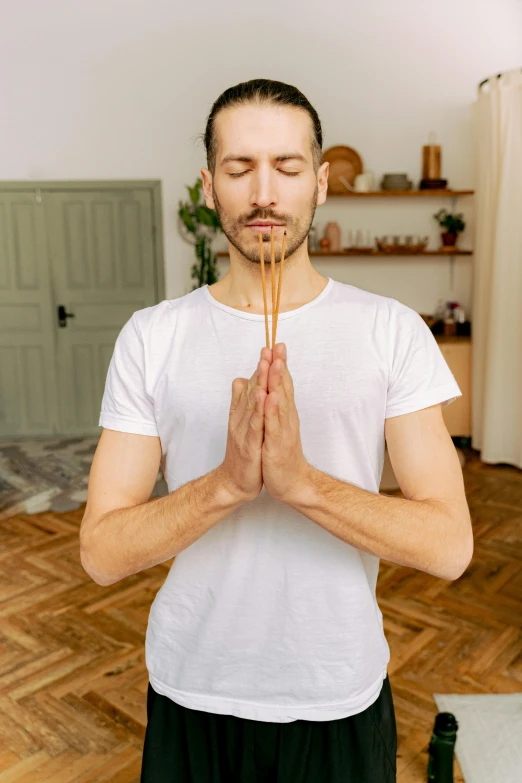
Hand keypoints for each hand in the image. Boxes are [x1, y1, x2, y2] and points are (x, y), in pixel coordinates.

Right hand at [220, 345, 272, 502]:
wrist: (235, 481)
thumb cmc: (243, 452)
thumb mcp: (243, 424)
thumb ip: (241, 401)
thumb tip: (239, 379)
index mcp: (244, 412)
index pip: (254, 384)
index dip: (262, 366)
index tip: (272, 346)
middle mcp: (242, 417)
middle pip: (253, 388)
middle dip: (262, 368)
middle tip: (269, 348)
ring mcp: (244, 430)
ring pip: (253, 403)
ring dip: (259, 383)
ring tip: (266, 364)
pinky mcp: (248, 444)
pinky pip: (254, 424)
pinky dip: (259, 410)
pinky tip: (264, 396)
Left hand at [262, 343, 309, 502]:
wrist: (291, 483)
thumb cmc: (281, 454)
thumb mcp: (274, 427)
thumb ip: (271, 407)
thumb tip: (268, 389)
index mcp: (284, 413)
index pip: (282, 384)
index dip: (279, 364)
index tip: (276, 344)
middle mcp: (287, 418)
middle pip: (283, 388)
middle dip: (280, 366)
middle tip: (278, 345)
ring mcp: (283, 431)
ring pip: (280, 403)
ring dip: (278, 383)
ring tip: (275, 363)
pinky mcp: (277, 445)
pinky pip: (274, 425)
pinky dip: (273, 411)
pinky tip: (270, 397)